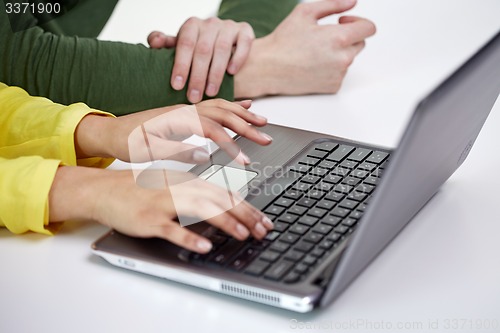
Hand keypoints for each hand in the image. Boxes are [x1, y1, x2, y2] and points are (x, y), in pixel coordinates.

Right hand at [49, 167, 272, 252]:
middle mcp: (180, 189)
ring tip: (243, 235)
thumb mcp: (174, 185)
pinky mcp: (149, 218)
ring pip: (200, 211)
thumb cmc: (141, 189)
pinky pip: (172, 229)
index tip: (264, 220)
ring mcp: (164, 203)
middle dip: (245, 215)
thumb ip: (198, 193)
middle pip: (219, 200)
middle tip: (262, 230)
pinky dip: (189, 237)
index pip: (225, 194)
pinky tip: (204, 246)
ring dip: (225, 222)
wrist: (106, 189)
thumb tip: (226, 204)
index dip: (248, 207)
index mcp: (188, 182)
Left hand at [75, 99, 271, 164]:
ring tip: (263, 122)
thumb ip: (177, 151)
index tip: (245, 160)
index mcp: (177, 119)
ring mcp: (187, 109)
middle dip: (247, 126)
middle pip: (223, 113)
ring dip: (244, 114)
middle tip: (266, 138)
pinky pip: (215, 105)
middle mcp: (185, 110)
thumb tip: (205, 154)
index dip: (231, 145)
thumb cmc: (127, 142)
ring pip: (222, 106)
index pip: (212, 129)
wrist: (111, 131)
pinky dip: (233, 105)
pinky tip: (245, 105)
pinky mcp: (187, 113)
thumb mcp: (148, 152)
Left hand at [147, 17, 254, 102]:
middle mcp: (210, 23)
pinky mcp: (245, 31)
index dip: (180, 65)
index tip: (177, 85)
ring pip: (222, 49)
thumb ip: (166, 45)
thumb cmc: (199, 47)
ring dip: (215, 73)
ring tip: (210, 92)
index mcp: (191, 25)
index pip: (184, 44)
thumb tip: (154, 42)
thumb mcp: (180, 46)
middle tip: (194, 97)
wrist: (227, 40)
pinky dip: (238, 58)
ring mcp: (228, 26)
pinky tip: (231, 72)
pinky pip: (243, 43)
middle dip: (197, 76)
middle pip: (203, 50)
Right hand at [233, 0, 375, 97]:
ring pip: (349, 59)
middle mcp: (343, 58)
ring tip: (314, 52)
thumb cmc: (283, 41)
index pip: (369, 28)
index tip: (345, 21)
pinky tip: (313, 65)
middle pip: (360, 44)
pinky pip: (340, 73)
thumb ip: (333, 4)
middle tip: (325, 37)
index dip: (359, 21)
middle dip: (347, 37)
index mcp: (339, 38)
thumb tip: (352, 2)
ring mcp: (339, 74)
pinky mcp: (333, 87)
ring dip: (338, 53)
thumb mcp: (305, 12)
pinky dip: (331, 68)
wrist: (268, 68)